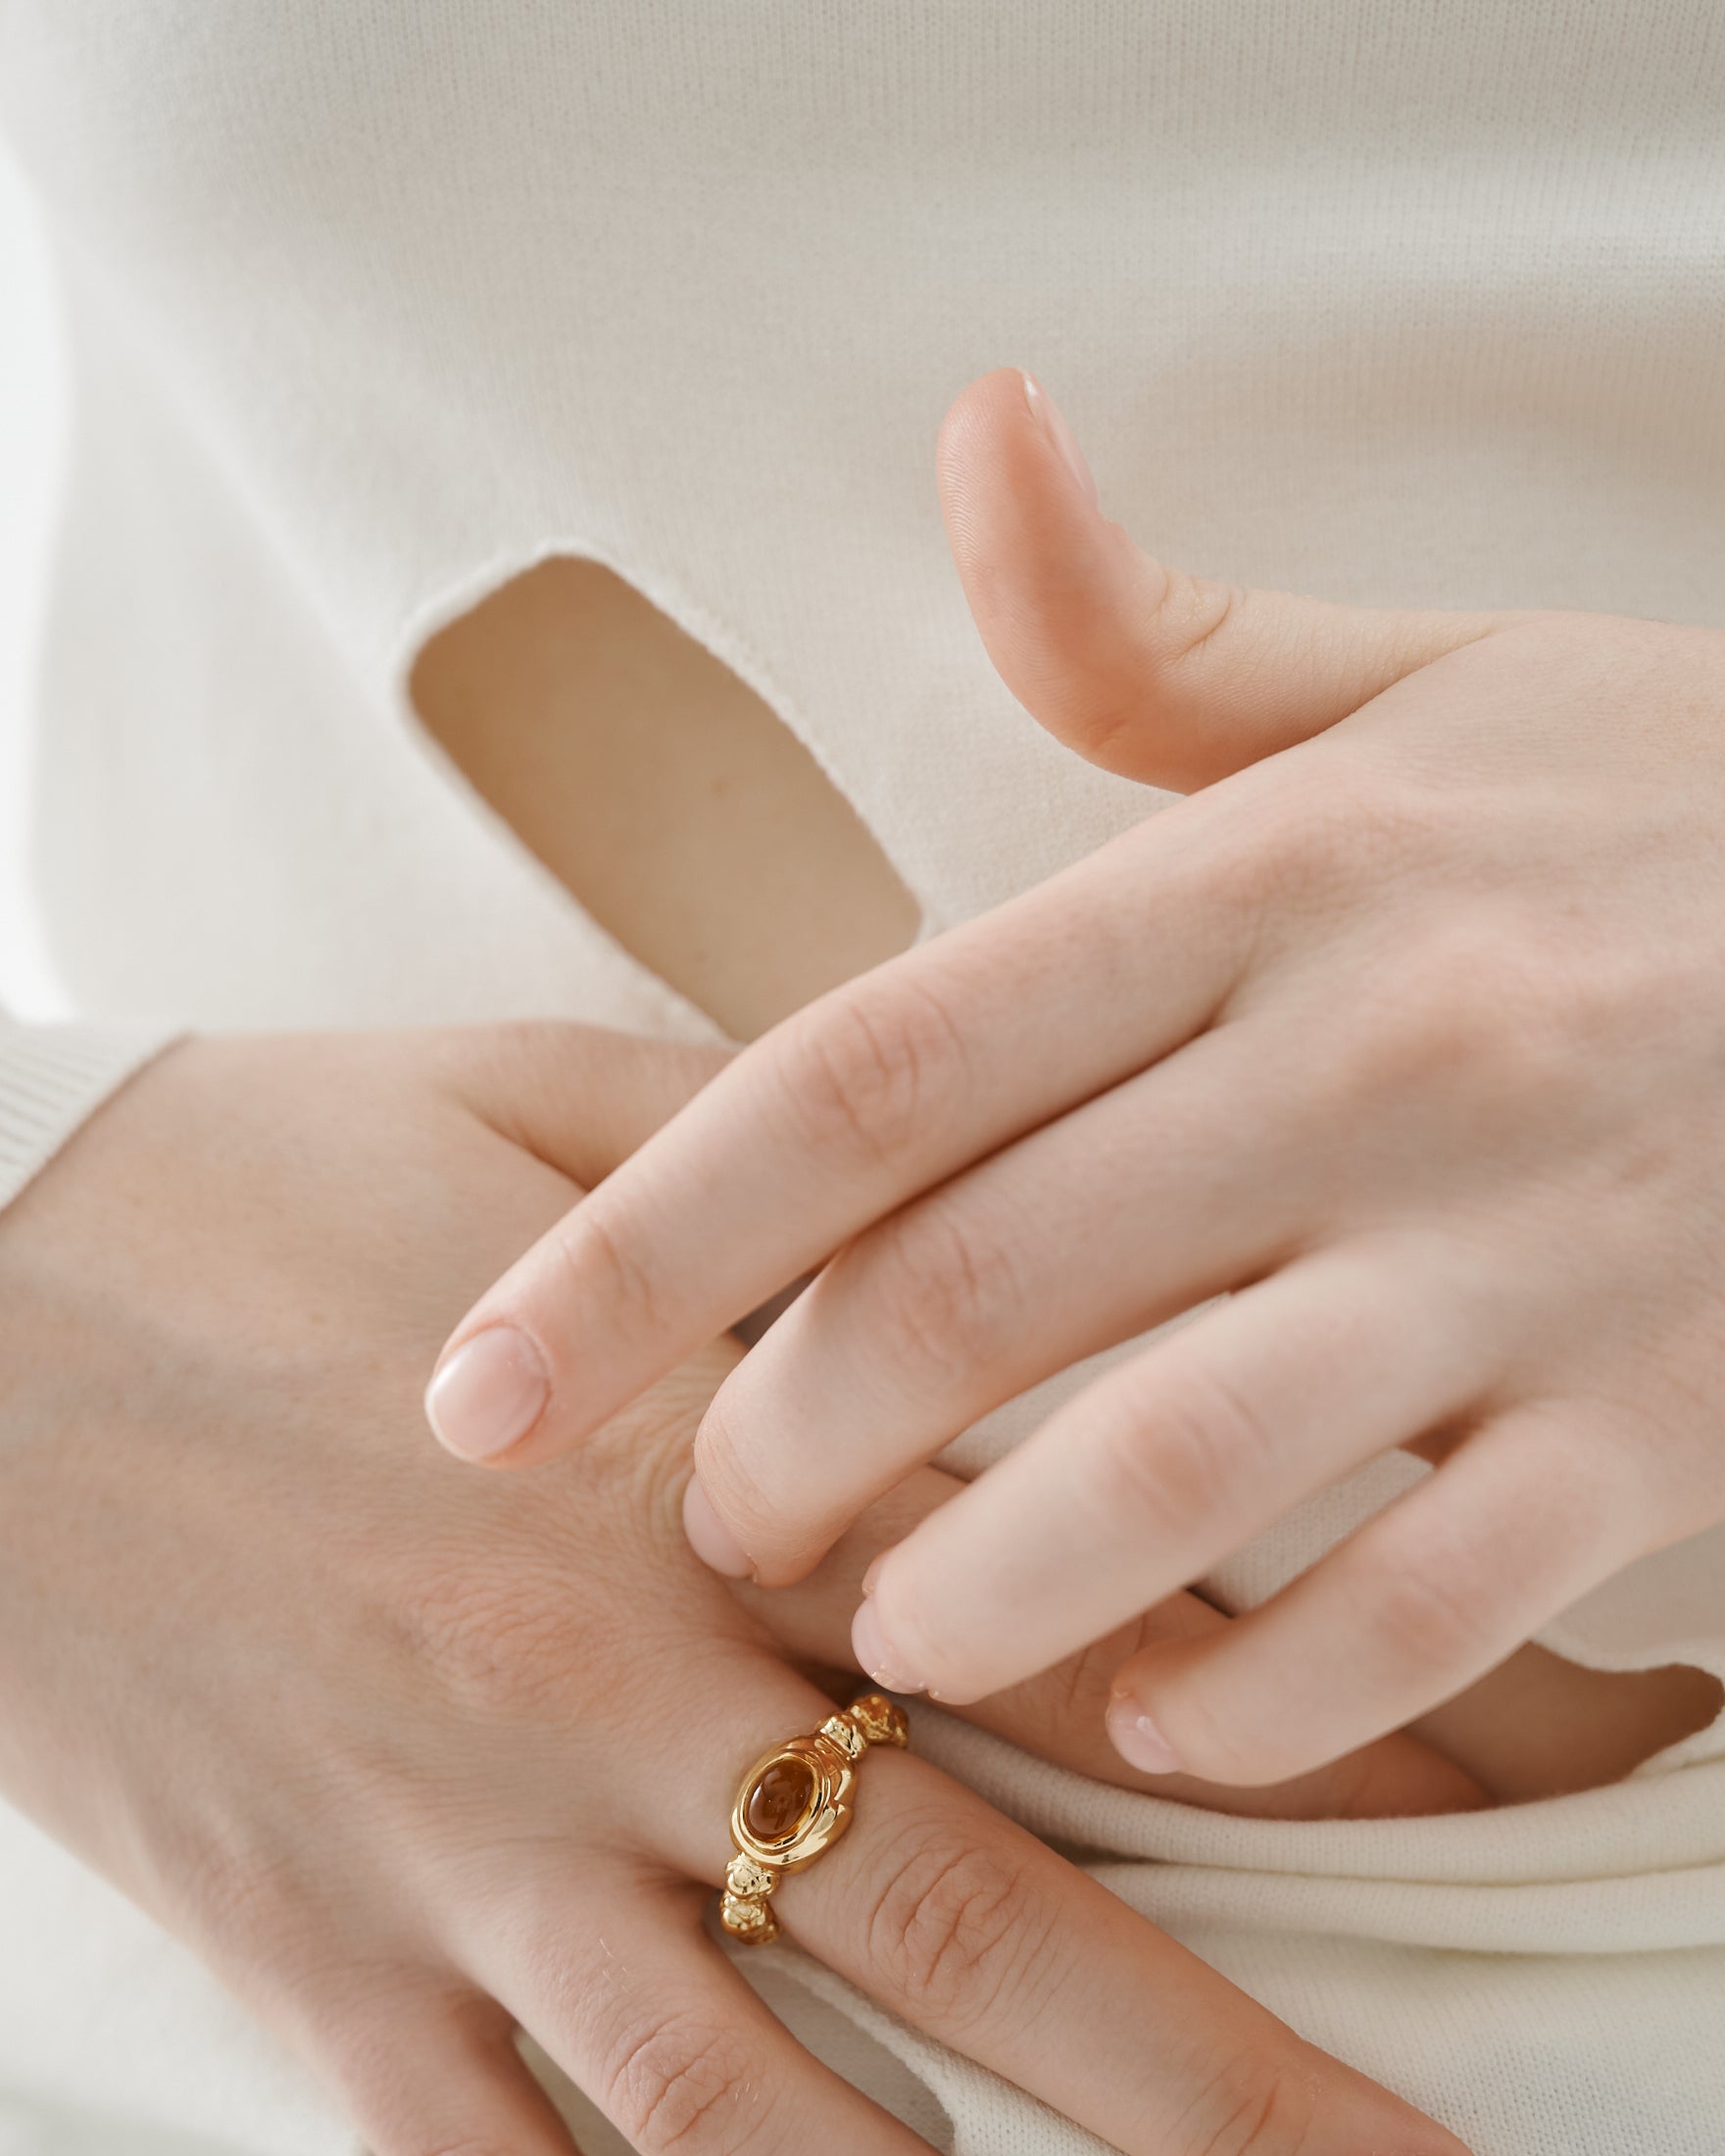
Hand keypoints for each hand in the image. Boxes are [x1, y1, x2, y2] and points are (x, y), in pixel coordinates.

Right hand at [0, 1024, 1464, 2153]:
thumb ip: (780, 1165)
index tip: (1491, 1794)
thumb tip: (972, 1180)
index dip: (1301, 1714)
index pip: (1070, 1611)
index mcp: (702, 1460)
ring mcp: (456, 1855)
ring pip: (761, 2122)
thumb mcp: (540, 1097)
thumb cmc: (254, 1168)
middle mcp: (609, 1688)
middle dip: (1222, 2084)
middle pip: (977, 1925)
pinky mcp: (311, 1965)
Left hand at [433, 364, 1724, 1790]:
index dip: (646, 1238)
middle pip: (972, 1293)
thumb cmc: (1654, 806)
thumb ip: (1149, 632)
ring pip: (1170, 1472)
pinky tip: (1155, 1715)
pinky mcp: (1665, 1415)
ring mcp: (1529, 1249)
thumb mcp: (1409, 685)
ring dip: (980, 1594)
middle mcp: (1375, 1057)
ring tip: (893, 1631)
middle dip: (786, 1446)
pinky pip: (1421, 1614)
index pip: (872, 1070)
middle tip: (716, 1520)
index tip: (490, 1376)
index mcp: (1262, 881)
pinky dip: (1257, 1701)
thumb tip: (983, 438)